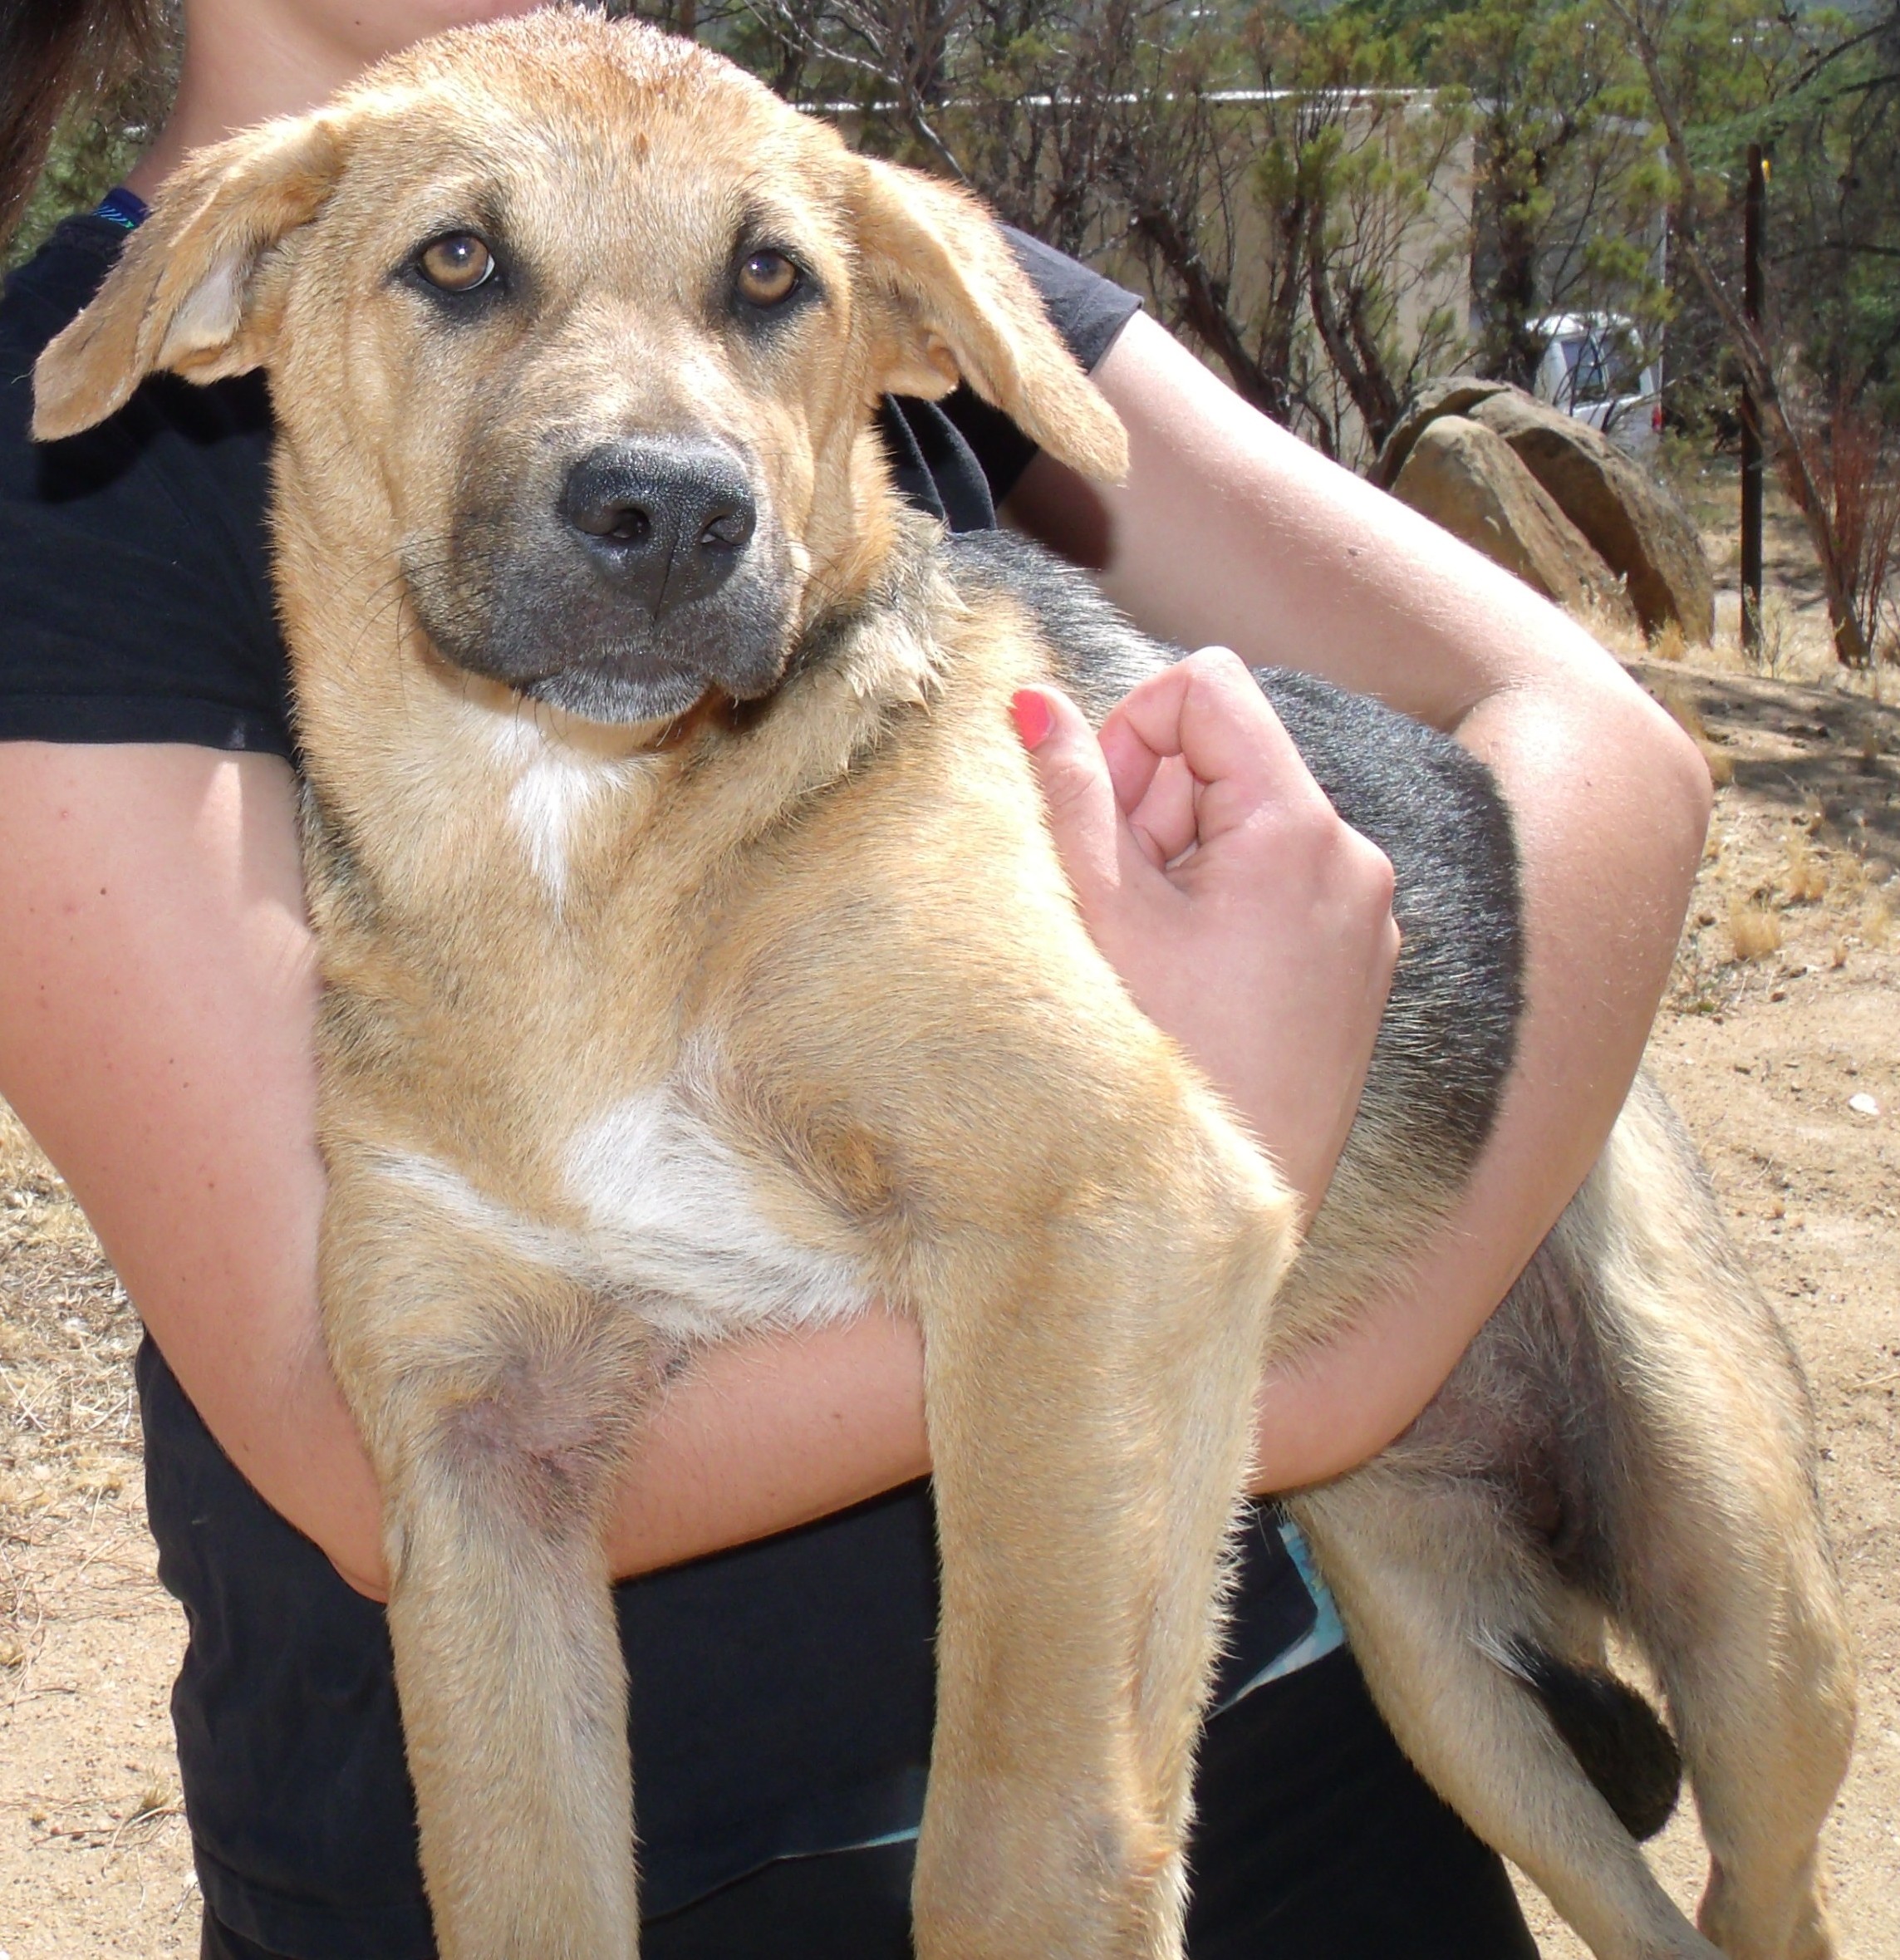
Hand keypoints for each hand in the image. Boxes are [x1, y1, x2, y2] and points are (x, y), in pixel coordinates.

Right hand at [1014, 648, 1399, 1221]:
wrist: (1236, 1205)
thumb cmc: (1167, 1064)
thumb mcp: (1103, 913)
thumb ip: (1068, 791)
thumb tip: (1034, 701)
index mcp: (1299, 829)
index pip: (1208, 687)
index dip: (1133, 730)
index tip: (1099, 814)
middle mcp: (1353, 856)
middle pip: (1230, 754)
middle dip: (1154, 807)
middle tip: (1118, 901)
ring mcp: (1365, 911)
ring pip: (1249, 822)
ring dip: (1182, 859)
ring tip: (1154, 952)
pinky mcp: (1358, 959)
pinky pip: (1280, 882)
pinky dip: (1223, 902)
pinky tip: (1191, 979)